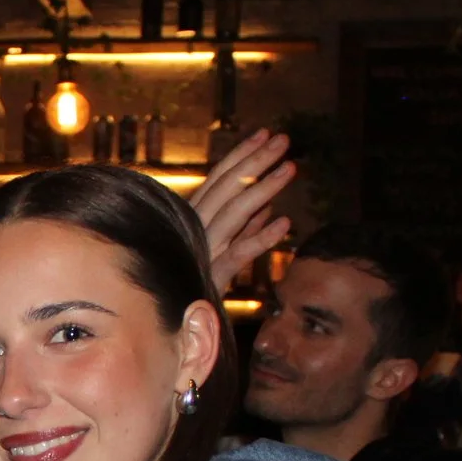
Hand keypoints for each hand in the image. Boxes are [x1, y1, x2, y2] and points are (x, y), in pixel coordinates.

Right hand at [189, 129, 296, 293]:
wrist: (170, 327)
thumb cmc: (193, 284)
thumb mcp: (220, 250)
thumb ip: (243, 228)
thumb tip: (268, 206)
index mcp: (193, 218)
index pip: (218, 179)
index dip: (242, 155)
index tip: (264, 134)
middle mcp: (194, 228)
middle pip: (227, 188)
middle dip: (256, 161)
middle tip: (284, 139)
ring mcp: (202, 250)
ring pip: (234, 213)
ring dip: (263, 188)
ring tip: (291, 169)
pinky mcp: (211, 276)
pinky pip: (238, 254)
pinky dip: (261, 238)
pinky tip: (284, 223)